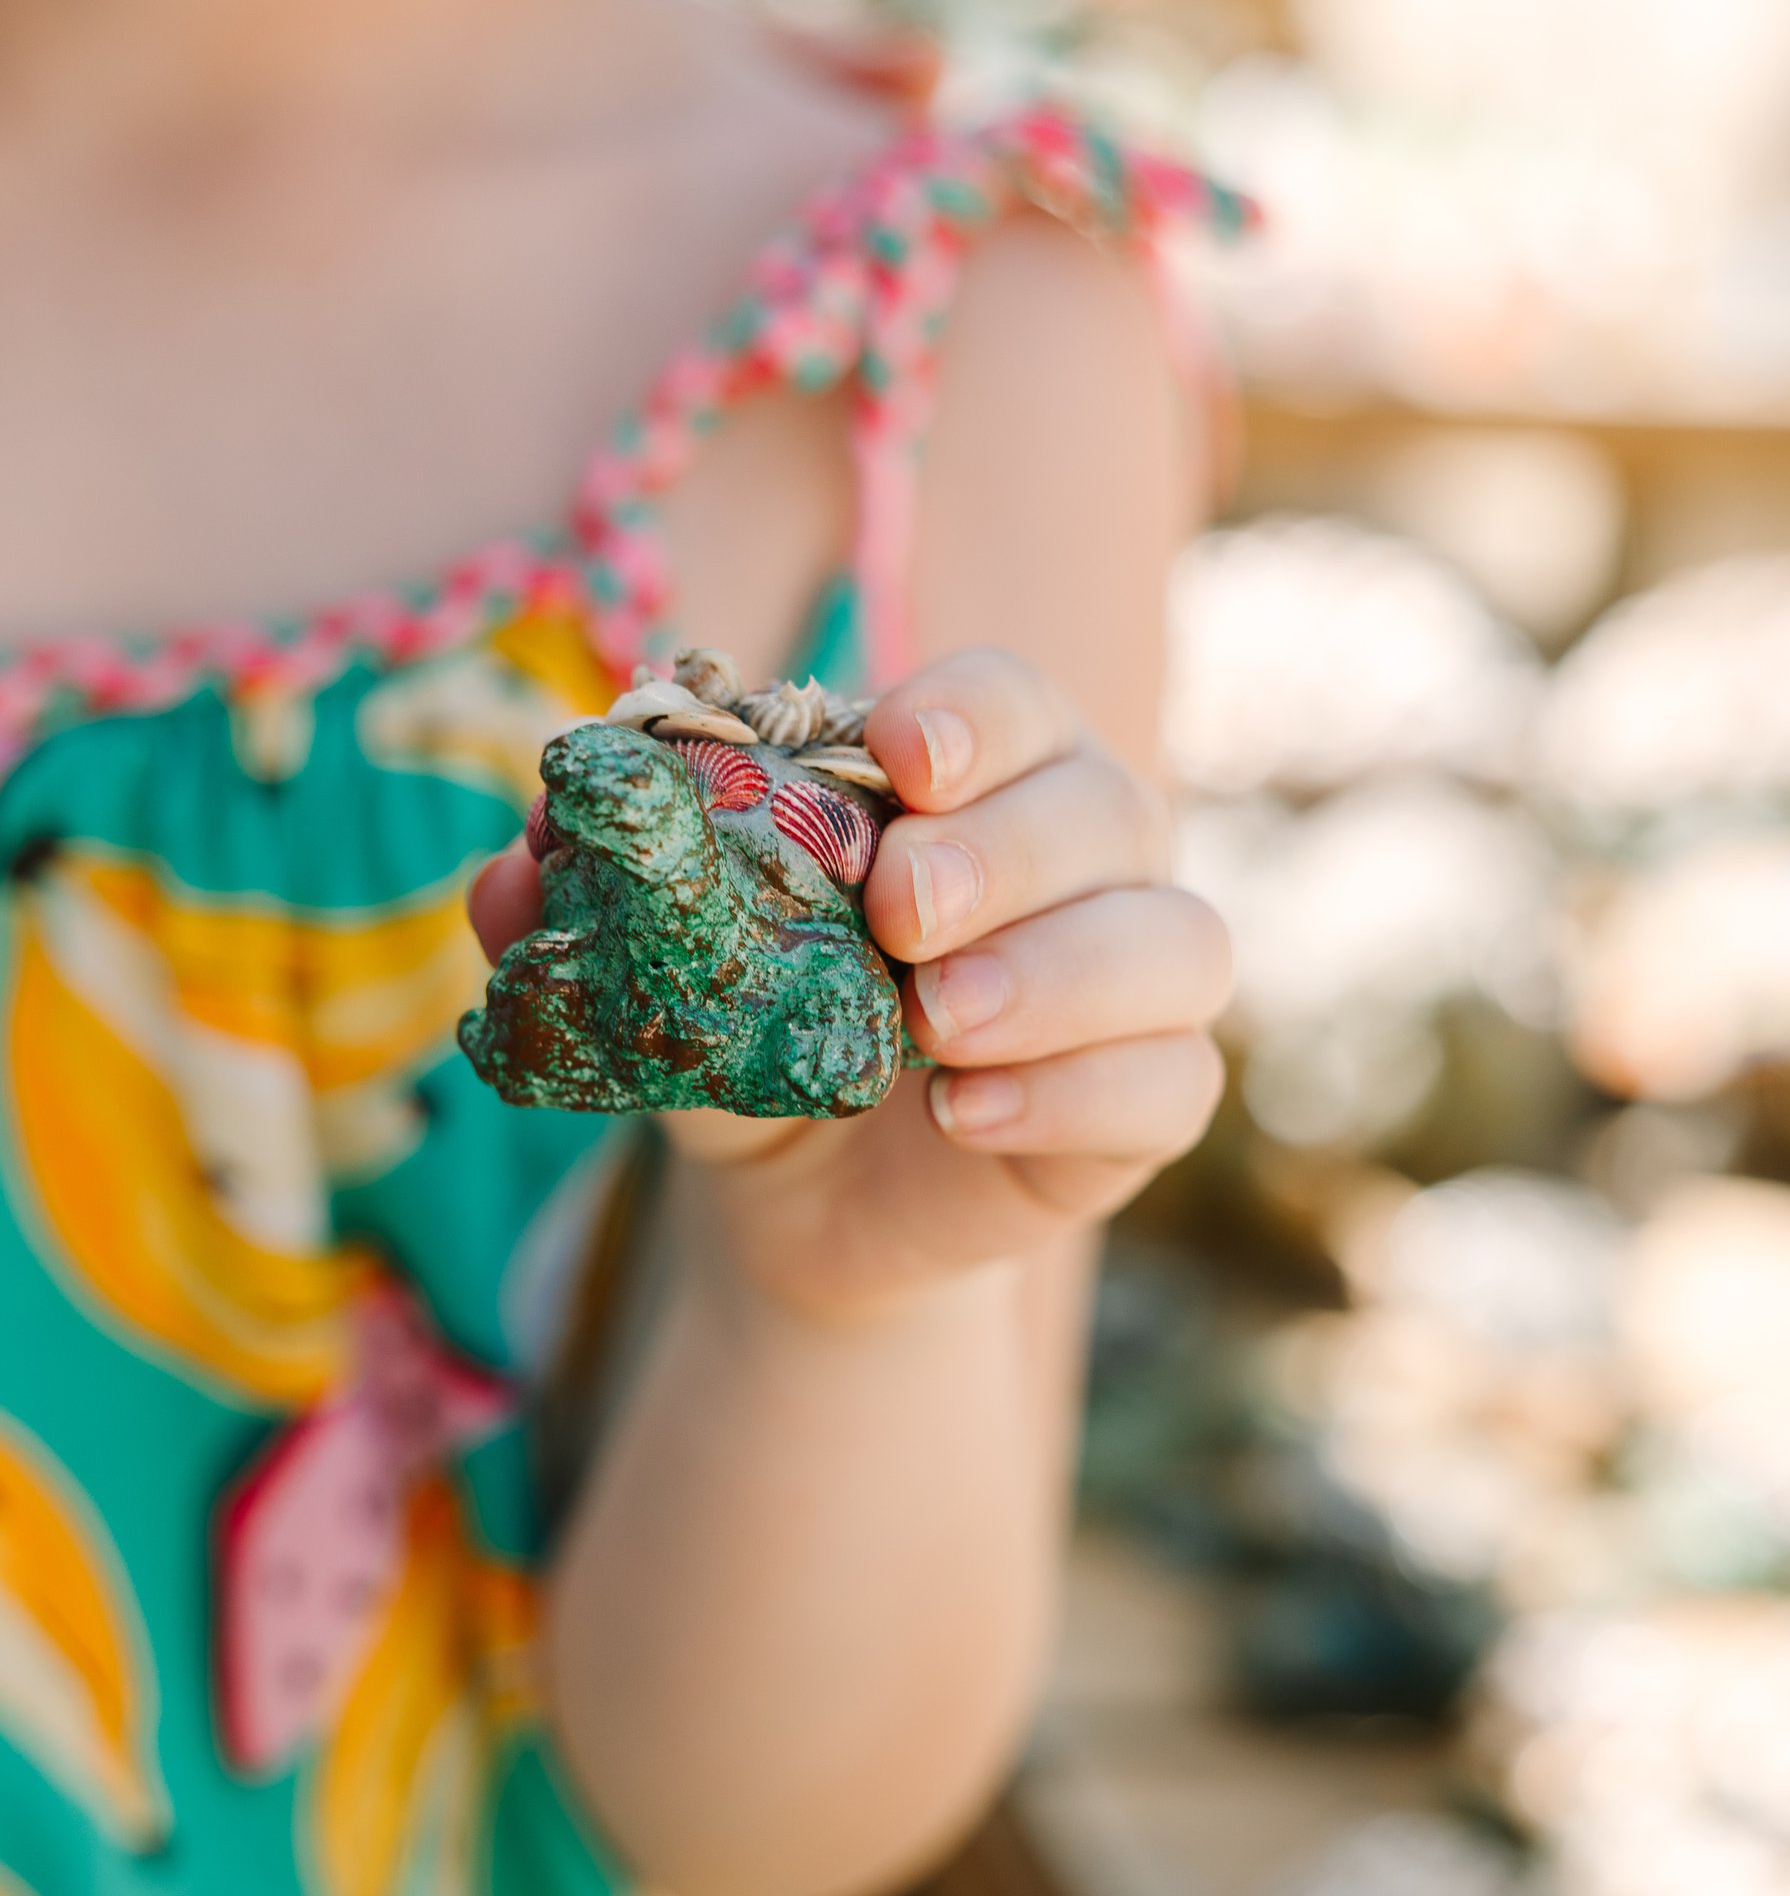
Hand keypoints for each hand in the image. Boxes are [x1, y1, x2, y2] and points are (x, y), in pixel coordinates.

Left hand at [469, 649, 1230, 1320]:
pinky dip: (1080, 1094)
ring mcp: (1133, 978)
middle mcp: (1084, 855)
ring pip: (1176, 941)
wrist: (794, 1194)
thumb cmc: (748, 1029)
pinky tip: (966, 1118)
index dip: (972, 714)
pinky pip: (1175, 1083)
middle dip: (1006, 851)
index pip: (1014, 701)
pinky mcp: (1147, 1099)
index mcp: (977, 776)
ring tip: (936, 1025)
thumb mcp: (660, 967)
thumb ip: (589, 908)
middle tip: (899, 913)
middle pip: (1107, 806)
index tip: (900, 757)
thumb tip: (508, 870)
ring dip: (1061, 974)